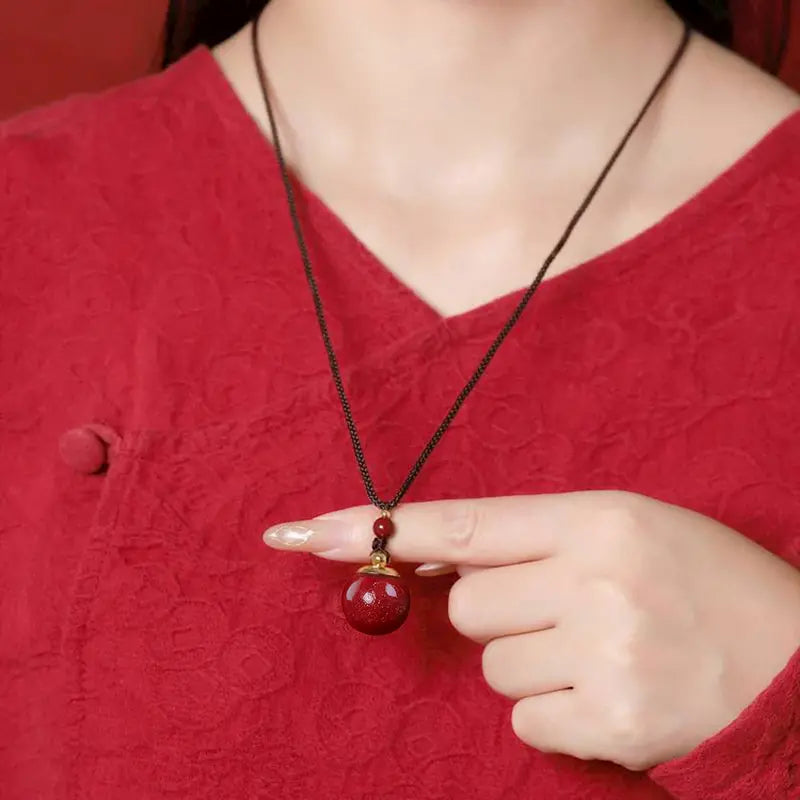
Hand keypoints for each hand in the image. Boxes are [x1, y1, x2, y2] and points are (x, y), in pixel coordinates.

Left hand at [262, 491, 799, 769]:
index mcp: (595, 517)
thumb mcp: (625, 528)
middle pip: (467, 606)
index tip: (302, 535)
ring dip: (530, 665)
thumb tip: (431, 558)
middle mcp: (593, 579)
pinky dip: (555, 714)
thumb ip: (529, 537)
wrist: (798, 665)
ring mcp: (603, 654)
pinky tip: (610, 694)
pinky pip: (524, 720)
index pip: (459, 524)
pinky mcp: (613, 721)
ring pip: (492, 666)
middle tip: (565, 614)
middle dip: (499, 615)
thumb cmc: (703, 584)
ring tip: (599, 653)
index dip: (376, 531)